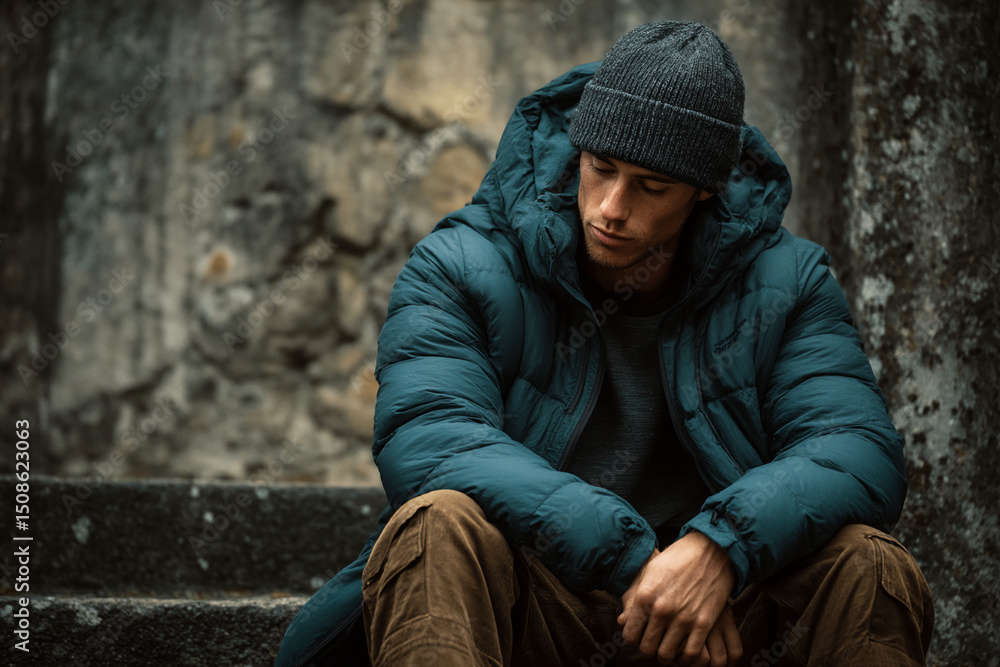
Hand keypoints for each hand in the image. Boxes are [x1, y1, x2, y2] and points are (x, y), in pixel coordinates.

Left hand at [618, 531, 738, 665]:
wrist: (711, 550)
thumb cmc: (678, 558)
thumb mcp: (650, 572)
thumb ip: (635, 598)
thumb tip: (622, 621)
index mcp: (645, 596)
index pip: (630, 635)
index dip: (634, 638)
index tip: (641, 635)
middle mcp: (662, 609)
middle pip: (647, 648)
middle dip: (649, 648)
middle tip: (656, 642)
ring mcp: (683, 618)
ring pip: (667, 655)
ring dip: (667, 655)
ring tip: (669, 646)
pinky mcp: (704, 623)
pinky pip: (692, 654)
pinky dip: (687, 657)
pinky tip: (685, 649)